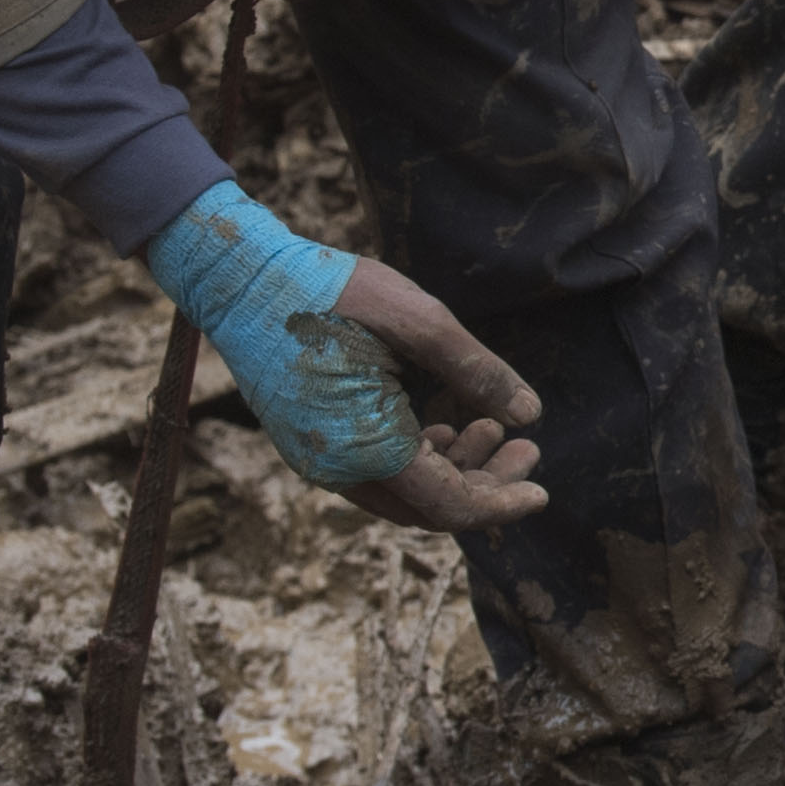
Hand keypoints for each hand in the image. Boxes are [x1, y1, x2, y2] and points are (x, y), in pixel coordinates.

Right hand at [324, 257, 552, 528]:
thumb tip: (529, 414)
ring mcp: (319, 459)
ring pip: (403, 492)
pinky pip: (376, 472)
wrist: (242, 278)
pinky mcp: (313, 442)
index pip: (448, 504)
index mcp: (367, 448)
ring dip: (454, 470)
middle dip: (485, 486)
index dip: (501, 503)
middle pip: (428, 507)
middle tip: (528, 450)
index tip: (542, 490)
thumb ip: (477, 372)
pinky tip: (447, 427)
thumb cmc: (331, 293)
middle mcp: (338, 468)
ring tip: (493, 428)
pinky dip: (419, 459)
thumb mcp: (421, 322)